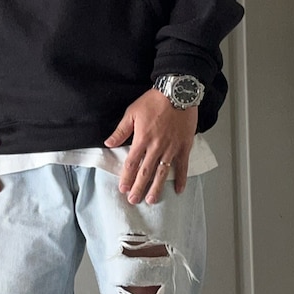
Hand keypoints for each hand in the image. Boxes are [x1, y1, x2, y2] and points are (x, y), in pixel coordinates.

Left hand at [104, 89, 197, 203]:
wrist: (177, 92)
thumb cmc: (154, 101)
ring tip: (151, 200)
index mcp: (142, 139)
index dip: (127, 177)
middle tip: (134, 200)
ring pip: (162, 172)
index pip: (132, 163)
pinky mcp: (184, 146)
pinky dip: (181, 179)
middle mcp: (156, 147)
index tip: (123, 189)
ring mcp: (171, 148)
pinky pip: (182, 166)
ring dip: (156, 188)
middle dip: (138, 188)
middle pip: (145, 172)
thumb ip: (121, 131)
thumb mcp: (132, 112)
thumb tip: (108, 143)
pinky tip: (178, 190)